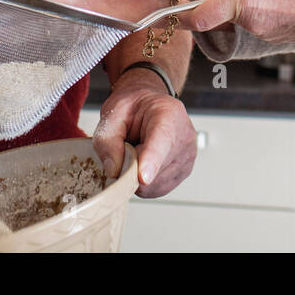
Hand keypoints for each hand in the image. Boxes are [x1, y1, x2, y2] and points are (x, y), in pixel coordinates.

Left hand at [92, 68, 196, 197]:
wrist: (149, 105)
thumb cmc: (134, 106)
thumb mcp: (112, 113)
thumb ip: (107, 140)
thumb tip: (114, 170)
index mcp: (168, 114)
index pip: (161, 141)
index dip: (151, 161)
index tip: (143, 177)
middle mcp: (184, 136)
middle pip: (154, 170)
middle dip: (132, 167)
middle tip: (126, 146)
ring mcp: (187, 157)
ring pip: (154, 185)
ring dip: (137, 176)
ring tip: (137, 151)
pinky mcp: (184, 173)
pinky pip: (157, 189)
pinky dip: (145, 183)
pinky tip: (144, 162)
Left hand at [188, 0, 294, 43]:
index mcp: (243, 1)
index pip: (198, 18)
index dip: (179, 15)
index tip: (168, 10)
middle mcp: (250, 23)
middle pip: (218, 16)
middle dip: (218, 2)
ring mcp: (264, 34)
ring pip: (240, 19)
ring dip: (244, 5)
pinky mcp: (276, 40)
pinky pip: (258, 24)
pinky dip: (261, 12)